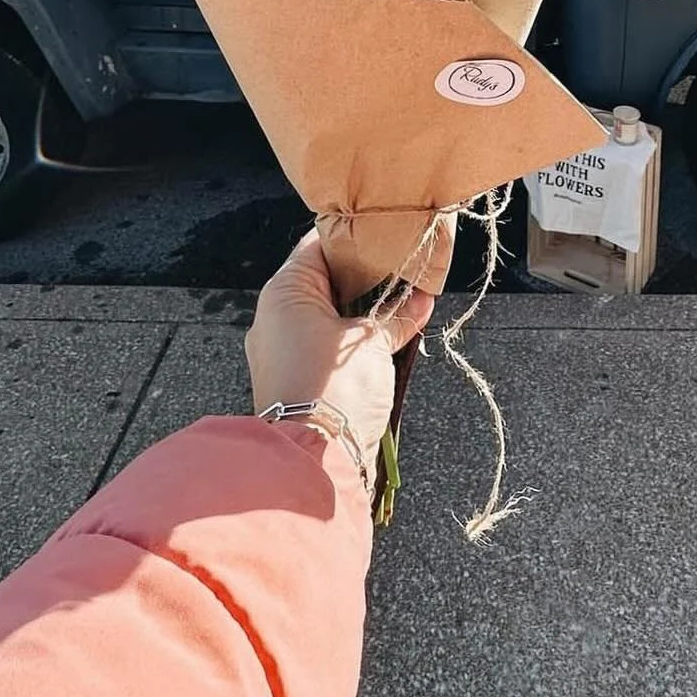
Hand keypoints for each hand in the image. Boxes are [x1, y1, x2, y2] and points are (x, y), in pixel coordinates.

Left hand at [246, 231, 433, 462]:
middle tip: (404, 275)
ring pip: (327, 316)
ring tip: (402, 309)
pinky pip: (325, 347)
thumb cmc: (335, 388)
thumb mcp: (373, 342)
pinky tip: (387, 342)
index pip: (320, 245)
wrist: (314, 459)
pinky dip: (352, 342)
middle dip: (366, 281)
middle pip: (325, 282)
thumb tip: (421, 298)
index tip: (389, 236)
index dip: (357, 238)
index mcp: (285, 292)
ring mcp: (281, 351)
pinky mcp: (293, 380)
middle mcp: (275, 317)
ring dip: (362, 315)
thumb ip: (398, 315)